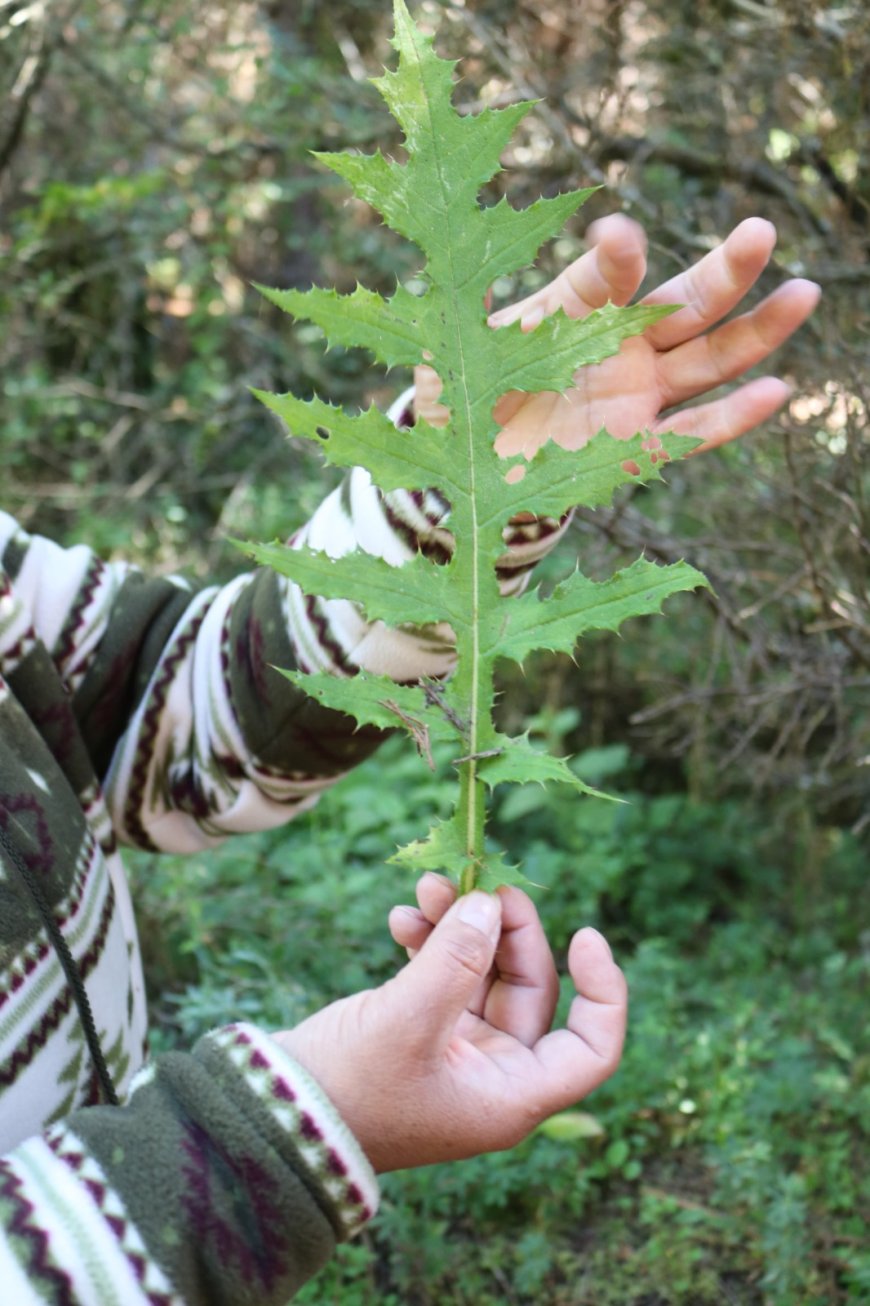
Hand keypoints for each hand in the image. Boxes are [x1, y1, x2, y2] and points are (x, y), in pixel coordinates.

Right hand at [274, 873, 626, 1172]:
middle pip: (531, 989)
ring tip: (428, 888)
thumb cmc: (350, 1087)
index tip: (586, 934)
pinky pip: (444, 975)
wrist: (276, 1116)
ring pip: (483, 973)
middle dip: (504, 931)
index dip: (603, 990)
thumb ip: (454, 959)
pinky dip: (430, 943)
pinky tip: (402, 919)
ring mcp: (457, 1051)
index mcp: (511, 1094)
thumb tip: (490, 905)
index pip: (591, 1046)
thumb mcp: (407, 1020)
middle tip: (477, 884)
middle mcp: (493, 1075)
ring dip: (461, 927)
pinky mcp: (420, 1030)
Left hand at [414, 215, 819, 457]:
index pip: (607, 275)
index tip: (614, 239)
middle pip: (683, 304)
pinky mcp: (638, 449)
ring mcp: (636, 395)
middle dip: (723, 269)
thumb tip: (458, 257)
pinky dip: (733, 417)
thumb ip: (469, 306)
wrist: (465, 469)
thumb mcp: (455, 348)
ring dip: (754, 330)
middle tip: (761, 231)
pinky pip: (693, 435)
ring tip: (802, 293)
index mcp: (578, 309)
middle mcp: (618, 345)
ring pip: (707, 359)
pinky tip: (776, 392)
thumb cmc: (460, 394)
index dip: (615, 257)